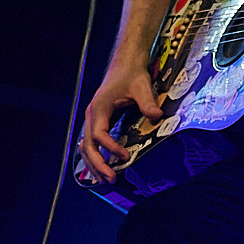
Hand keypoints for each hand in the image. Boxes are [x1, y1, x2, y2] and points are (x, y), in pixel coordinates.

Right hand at [79, 62, 159, 182]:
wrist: (125, 64)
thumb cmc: (132, 74)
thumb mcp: (142, 86)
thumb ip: (147, 102)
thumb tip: (157, 117)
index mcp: (99, 107)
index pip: (99, 134)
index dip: (110, 147)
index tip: (125, 155)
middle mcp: (92, 114)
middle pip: (88, 145)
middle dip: (98, 164)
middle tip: (111, 179)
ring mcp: (93, 118)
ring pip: (86, 146)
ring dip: (94, 164)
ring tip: (106, 179)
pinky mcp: (98, 121)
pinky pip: (91, 142)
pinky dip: (95, 156)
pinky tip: (103, 167)